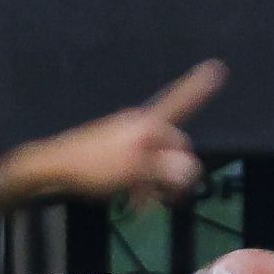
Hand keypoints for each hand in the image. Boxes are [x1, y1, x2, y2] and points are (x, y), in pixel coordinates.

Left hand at [7, 62, 225, 207]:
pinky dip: (142, 184)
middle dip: (174, 171)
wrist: (55, 168)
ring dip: (157, 185)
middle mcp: (141, 126)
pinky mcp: (117, 153)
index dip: (199, 88)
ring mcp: (128, 139)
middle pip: (174, 145)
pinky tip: (134, 201)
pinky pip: (141, 167)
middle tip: (166, 197)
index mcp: (148, 124)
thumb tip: (192, 168)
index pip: (180, 101)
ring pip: (157, 161)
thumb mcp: (134, 170)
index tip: (218, 68)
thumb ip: (166, 169)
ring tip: (144, 204)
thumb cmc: (93, 165)